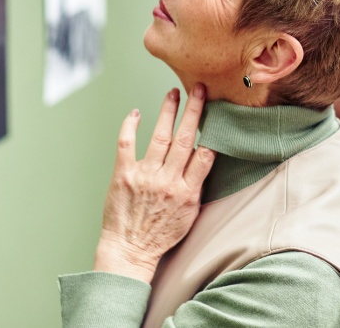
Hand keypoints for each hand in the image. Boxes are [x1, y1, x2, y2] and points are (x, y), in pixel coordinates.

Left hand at [93, 84, 215, 282]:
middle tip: (200, 90)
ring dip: (167, 112)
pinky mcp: (123, 176)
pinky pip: (126, 145)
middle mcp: (168, 181)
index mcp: (188, 191)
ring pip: (159, 136)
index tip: (216, 113)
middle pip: (184, 138)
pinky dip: (130, 127)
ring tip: (173, 93)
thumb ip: (196, 186)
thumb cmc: (161, 234)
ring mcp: (145, 177)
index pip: (205, 154)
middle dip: (194, 111)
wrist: (130, 250)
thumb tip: (204, 159)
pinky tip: (135, 113)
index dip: (211, 131)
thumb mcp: (190, 214)